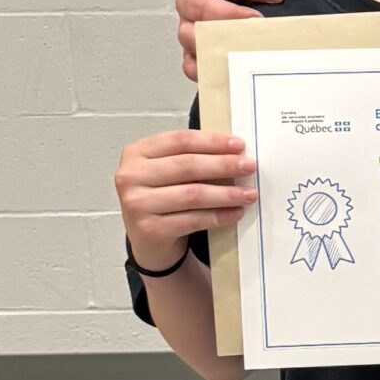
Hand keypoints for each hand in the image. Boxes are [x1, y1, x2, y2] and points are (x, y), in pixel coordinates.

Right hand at [115, 129, 257, 260]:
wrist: (148, 239)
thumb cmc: (163, 196)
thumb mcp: (168, 170)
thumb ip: (192, 156)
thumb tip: (235, 151)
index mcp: (137, 152)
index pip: (180, 140)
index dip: (212, 141)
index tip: (239, 145)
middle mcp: (131, 176)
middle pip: (186, 165)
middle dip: (223, 165)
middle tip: (249, 166)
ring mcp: (137, 204)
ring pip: (192, 194)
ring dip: (226, 193)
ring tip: (249, 193)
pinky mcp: (148, 229)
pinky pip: (192, 219)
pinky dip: (218, 216)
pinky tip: (235, 213)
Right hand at [174, 0, 297, 80]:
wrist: (259, 19)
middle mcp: (191, 1)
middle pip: (199, 5)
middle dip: (231, 13)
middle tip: (258, 20)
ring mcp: (188, 30)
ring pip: (192, 36)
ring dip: (221, 40)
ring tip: (249, 42)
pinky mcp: (191, 58)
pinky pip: (194, 65)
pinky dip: (213, 66)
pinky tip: (236, 64)